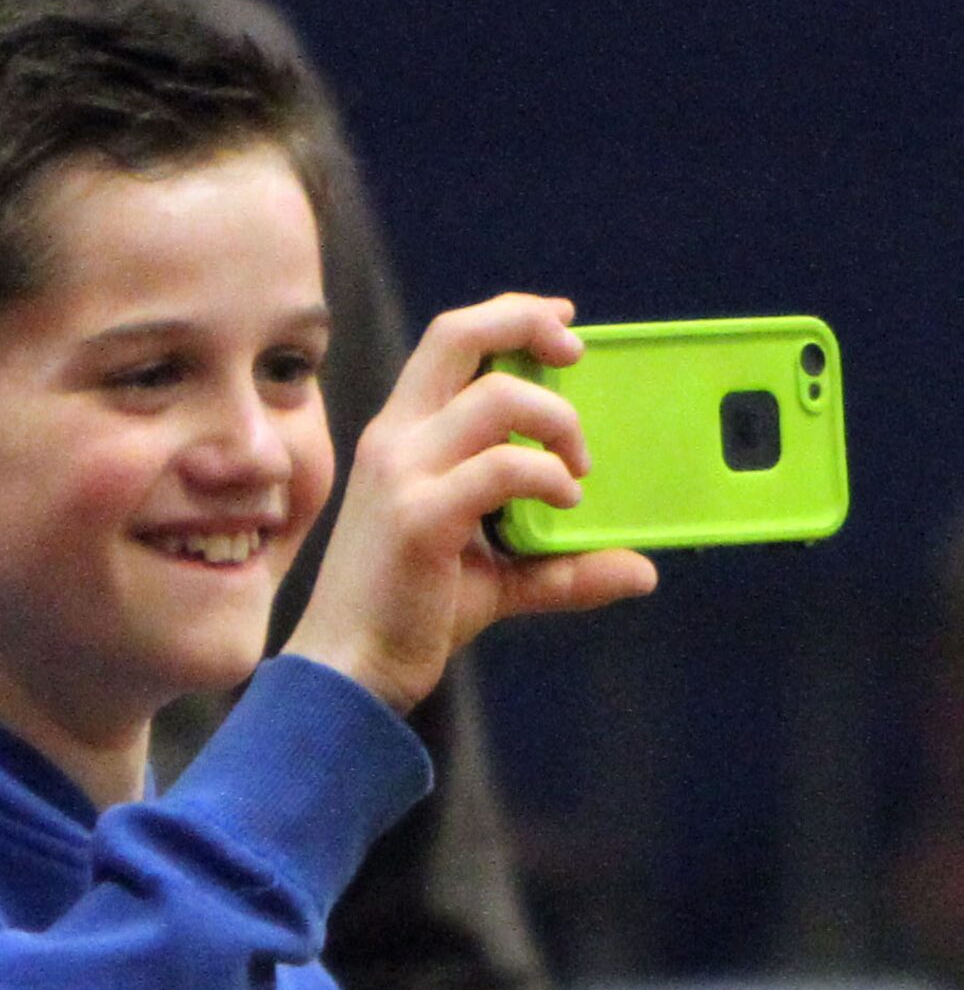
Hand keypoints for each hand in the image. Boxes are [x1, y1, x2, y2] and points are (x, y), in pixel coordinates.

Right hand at [283, 293, 657, 711]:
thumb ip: (558, 566)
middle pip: (458, 335)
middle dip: (527, 322)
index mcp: (399, 439)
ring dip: (558, 422)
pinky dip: (548, 477)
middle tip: (577, 355)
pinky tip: (565, 504)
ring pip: (496, 398)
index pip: (449, 344)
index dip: (509, 317)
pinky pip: (502, 468)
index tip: (561, 328)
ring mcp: (402, 475)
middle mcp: (394, 441)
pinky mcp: (419, 517)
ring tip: (579, 471)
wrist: (348, 672)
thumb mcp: (491, 579)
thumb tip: (641, 570)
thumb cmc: (405, 616)